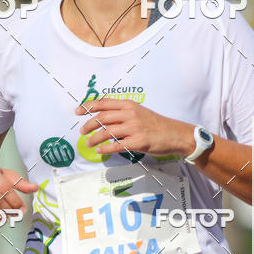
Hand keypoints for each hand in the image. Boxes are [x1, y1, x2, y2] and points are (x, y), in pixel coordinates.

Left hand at [74, 98, 191, 157]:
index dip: (89, 106)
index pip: (104, 102)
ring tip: (88, 143)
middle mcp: (130, 114)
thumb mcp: (139, 112)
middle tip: (82, 131)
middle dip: (89, 124)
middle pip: (102, 117)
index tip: (78, 111)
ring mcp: (134, 128)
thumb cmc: (156, 124)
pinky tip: (99, 151)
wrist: (175, 134)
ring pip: (107, 132)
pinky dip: (105, 149)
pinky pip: (116, 145)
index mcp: (129, 104)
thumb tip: (103, 120)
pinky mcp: (138, 142)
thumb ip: (122, 113)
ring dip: (94, 138)